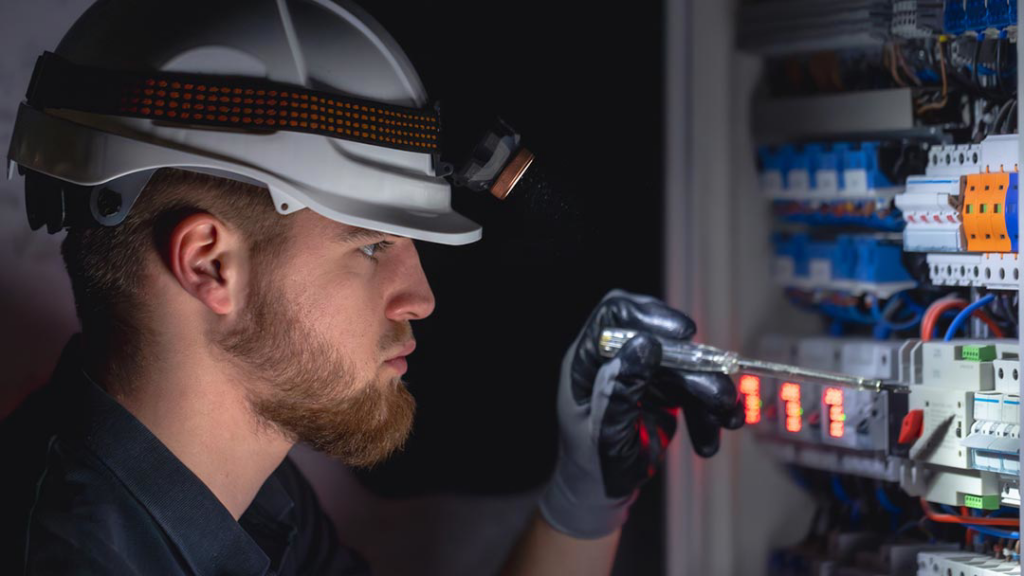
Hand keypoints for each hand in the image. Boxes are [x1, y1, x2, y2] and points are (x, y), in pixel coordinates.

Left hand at [538, 290, 743, 538]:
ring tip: (727, 419)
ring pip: (684, 365)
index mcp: (587, 362)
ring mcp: (642, 373)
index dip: (648, 314)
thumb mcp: (604, 433)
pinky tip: (714, 437)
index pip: (613, 315)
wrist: (602, 495)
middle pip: (659, 338)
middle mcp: (615, 359)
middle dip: (695, 366)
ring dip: (710, 391)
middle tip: (720, 396)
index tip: (684, 334)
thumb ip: (620, 389)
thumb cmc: (592, 466)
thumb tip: (644, 345)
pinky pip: (694, 390)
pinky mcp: (664, 390)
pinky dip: (709, 412)